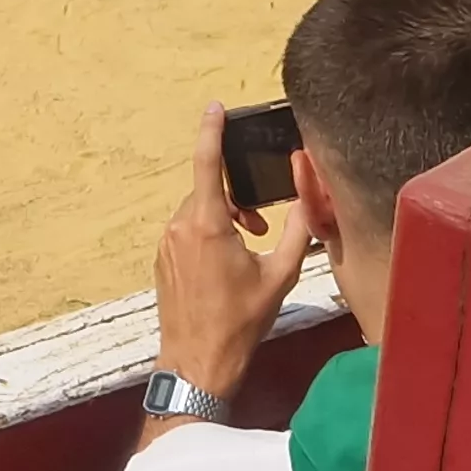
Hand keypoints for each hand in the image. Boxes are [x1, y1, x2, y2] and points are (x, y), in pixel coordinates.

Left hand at [154, 104, 311, 394]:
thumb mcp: (281, 275)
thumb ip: (299, 230)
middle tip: (261, 227)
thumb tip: (309, 196)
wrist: (197, 362)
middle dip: (236, 199)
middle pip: (209, 191)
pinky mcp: (161, 259)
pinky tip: (225, 266)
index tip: (215, 108)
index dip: (211, 131)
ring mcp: (166, 243)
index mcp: (208, 224)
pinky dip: (207, 235)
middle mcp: (181, 227)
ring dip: (223, 219)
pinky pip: (186, 232)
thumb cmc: (241, 323)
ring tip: (247, 250)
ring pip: (197, 212)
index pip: (207, 163)